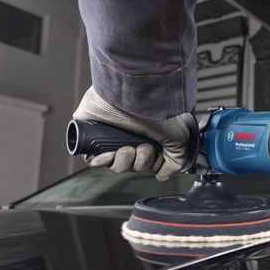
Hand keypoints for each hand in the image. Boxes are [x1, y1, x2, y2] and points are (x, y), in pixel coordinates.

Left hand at [73, 87, 190, 179]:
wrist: (136, 94)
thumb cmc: (157, 109)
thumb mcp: (178, 138)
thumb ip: (175, 161)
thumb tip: (163, 175)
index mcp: (147, 136)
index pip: (146, 163)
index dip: (151, 166)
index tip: (157, 158)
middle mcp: (128, 135)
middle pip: (131, 166)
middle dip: (139, 164)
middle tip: (144, 149)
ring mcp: (109, 134)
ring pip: (113, 164)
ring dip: (123, 163)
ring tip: (127, 149)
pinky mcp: (91, 132)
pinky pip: (93, 158)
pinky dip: (102, 161)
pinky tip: (111, 153)